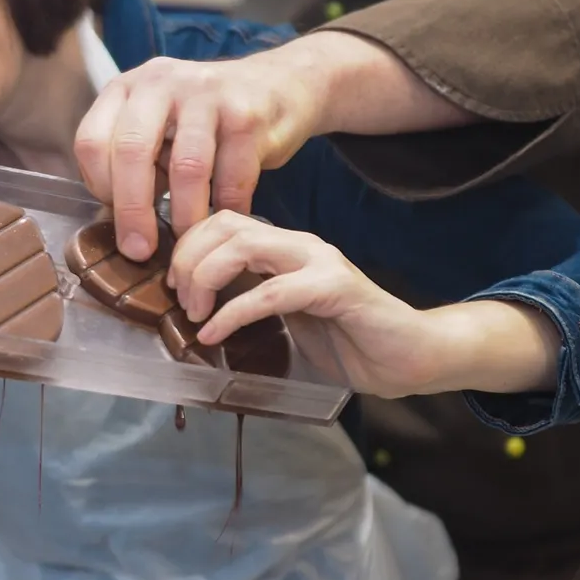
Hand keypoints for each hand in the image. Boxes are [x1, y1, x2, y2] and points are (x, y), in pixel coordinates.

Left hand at [74, 52, 322, 262]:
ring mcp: (206, 93)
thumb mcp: (159, 127)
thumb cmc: (206, 121)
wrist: (278, 85)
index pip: (91, 140)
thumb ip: (135, 162)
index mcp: (127, 88)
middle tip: (140, 251)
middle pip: (131, 151)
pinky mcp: (247, 113)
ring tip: (188, 242)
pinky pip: (232, 176)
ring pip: (186, 167)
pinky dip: (227, 208)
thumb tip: (120, 225)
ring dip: (185, 216)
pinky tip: (225, 221)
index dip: (100, 187)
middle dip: (133, 211)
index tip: (116, 217)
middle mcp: (160, 82)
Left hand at [168, 211, 561, 400]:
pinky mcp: (336, 288)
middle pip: (224, 225)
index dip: (185, 247)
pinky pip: (272, 292)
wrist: (409, 357)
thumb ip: (247, 300)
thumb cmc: (346, 340)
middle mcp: (299, 244)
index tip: (170, 287)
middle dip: (187, 259)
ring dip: (206, 277)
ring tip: (195, 313)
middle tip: (178, 300)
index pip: (220, 221)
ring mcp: (319, 262)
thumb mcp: (283, 317)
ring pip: (244, 245)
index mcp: (284, 247)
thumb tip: (192, 306)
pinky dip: (234, 313)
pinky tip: (215, 334)